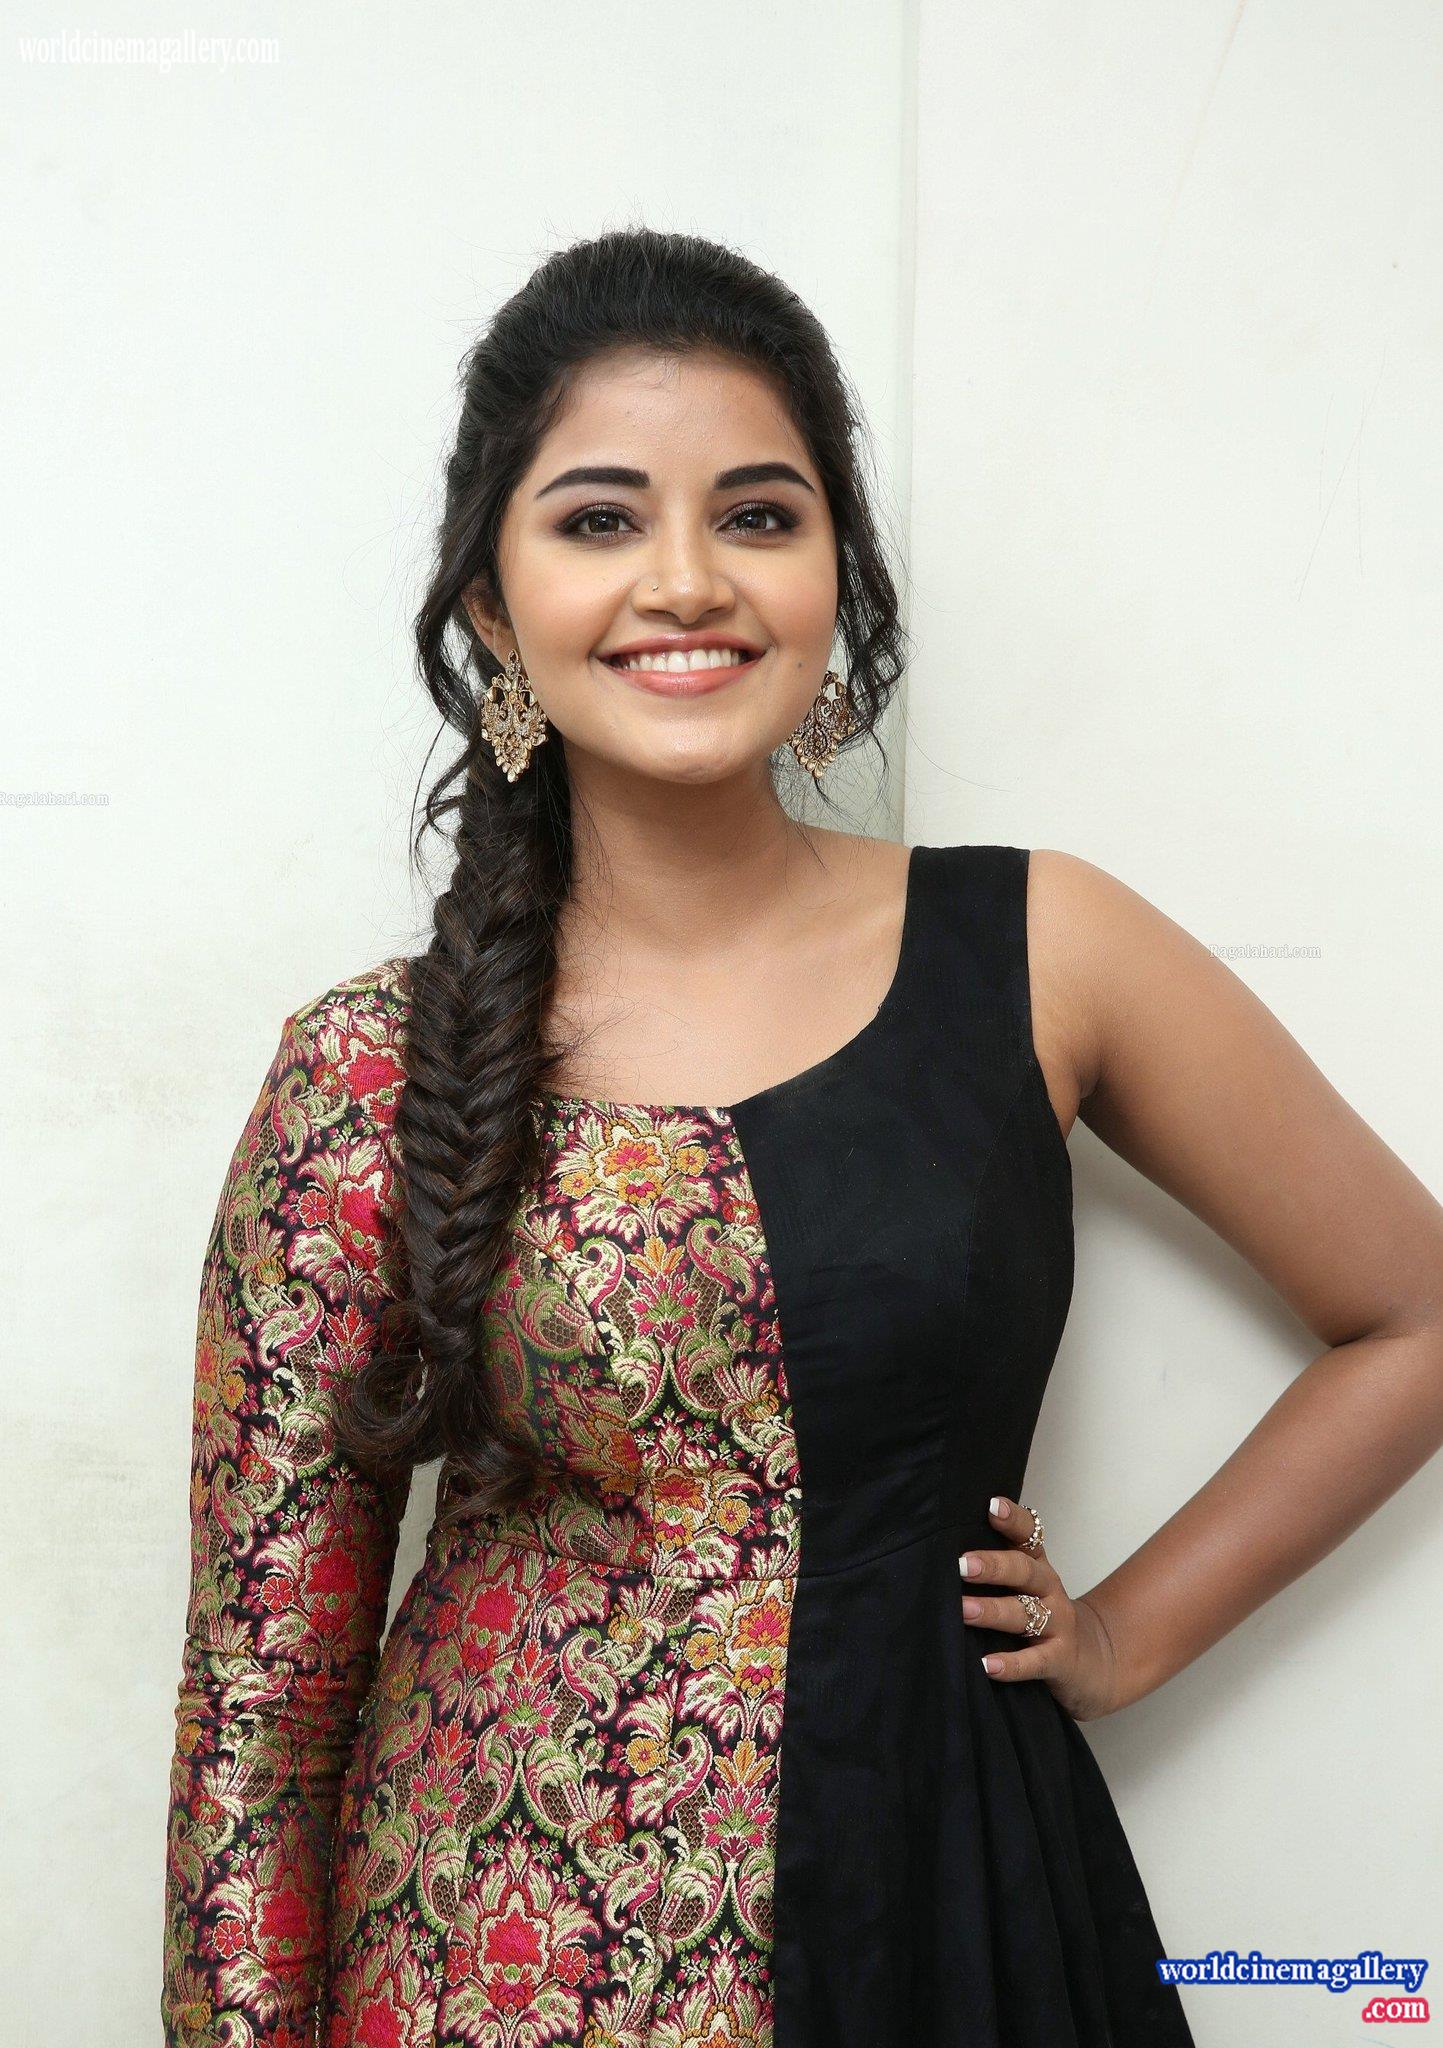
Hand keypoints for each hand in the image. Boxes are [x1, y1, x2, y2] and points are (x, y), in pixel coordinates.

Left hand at [959, 1496, 1122, 1721]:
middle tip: (962, 1565)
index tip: (991, 1506)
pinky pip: (1035, 1661)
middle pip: (1024, 1571)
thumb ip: (995, 1567)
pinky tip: (987, 1665)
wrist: (1091, 1662)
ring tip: (964, 1610)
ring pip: (1024, 1613)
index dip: (1012, 1520)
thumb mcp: (1025, 1587)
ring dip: (993, 1611)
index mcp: (1037, 1566)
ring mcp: (1058, 1624)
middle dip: (993, 1566)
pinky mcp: (1060, 1660)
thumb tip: (938, 1551)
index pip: (1028, 1535)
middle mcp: (1049, 1589)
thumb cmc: (1041, 1616)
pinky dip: (1012, 1664)